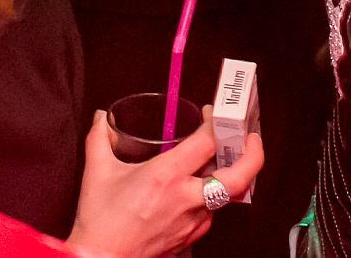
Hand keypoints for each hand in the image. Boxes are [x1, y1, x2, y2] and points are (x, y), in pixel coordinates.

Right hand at [67, 110, 263, 257]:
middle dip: (254, 154)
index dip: (215, 123)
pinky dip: (211, 194)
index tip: (211, 114)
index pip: (207, 144)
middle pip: (238, 177)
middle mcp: (186, 199)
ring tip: (227, 157)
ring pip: (227, 195)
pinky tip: (199, 186)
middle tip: (251, 138)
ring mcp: (193, 220)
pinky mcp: (192, 236)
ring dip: (231, 174)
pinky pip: (211, 211)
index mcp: (166, 177)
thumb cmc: (101, 221)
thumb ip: (99, 137)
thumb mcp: (97, 171)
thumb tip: (101, 118)